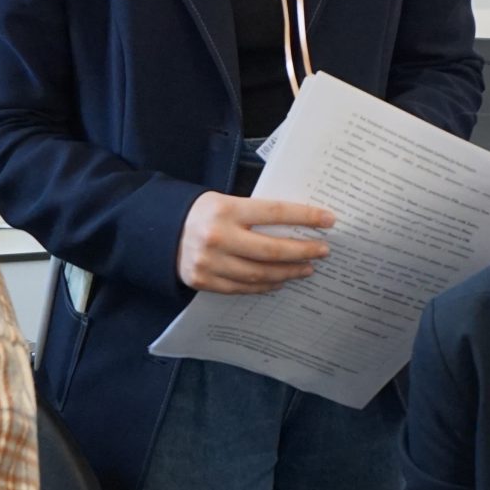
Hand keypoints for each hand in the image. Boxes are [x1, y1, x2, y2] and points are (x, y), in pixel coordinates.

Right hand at [176, 193, 332, 292]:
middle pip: (271, 250)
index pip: (275, 212)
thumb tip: (297, 224)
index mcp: (226, 209)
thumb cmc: (202, 213)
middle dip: (302, 251)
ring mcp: (210, 263)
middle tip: (323, 251)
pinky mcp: (204, 281)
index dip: (305, 216)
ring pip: (260, 274)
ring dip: (288, 272)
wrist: (159, 232)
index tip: (329, 220)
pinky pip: (243, 288)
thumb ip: (254, 213)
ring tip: (306, 268)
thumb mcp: (225, 201)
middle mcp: (218, 237)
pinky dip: (265, 286)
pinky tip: (280, 281)